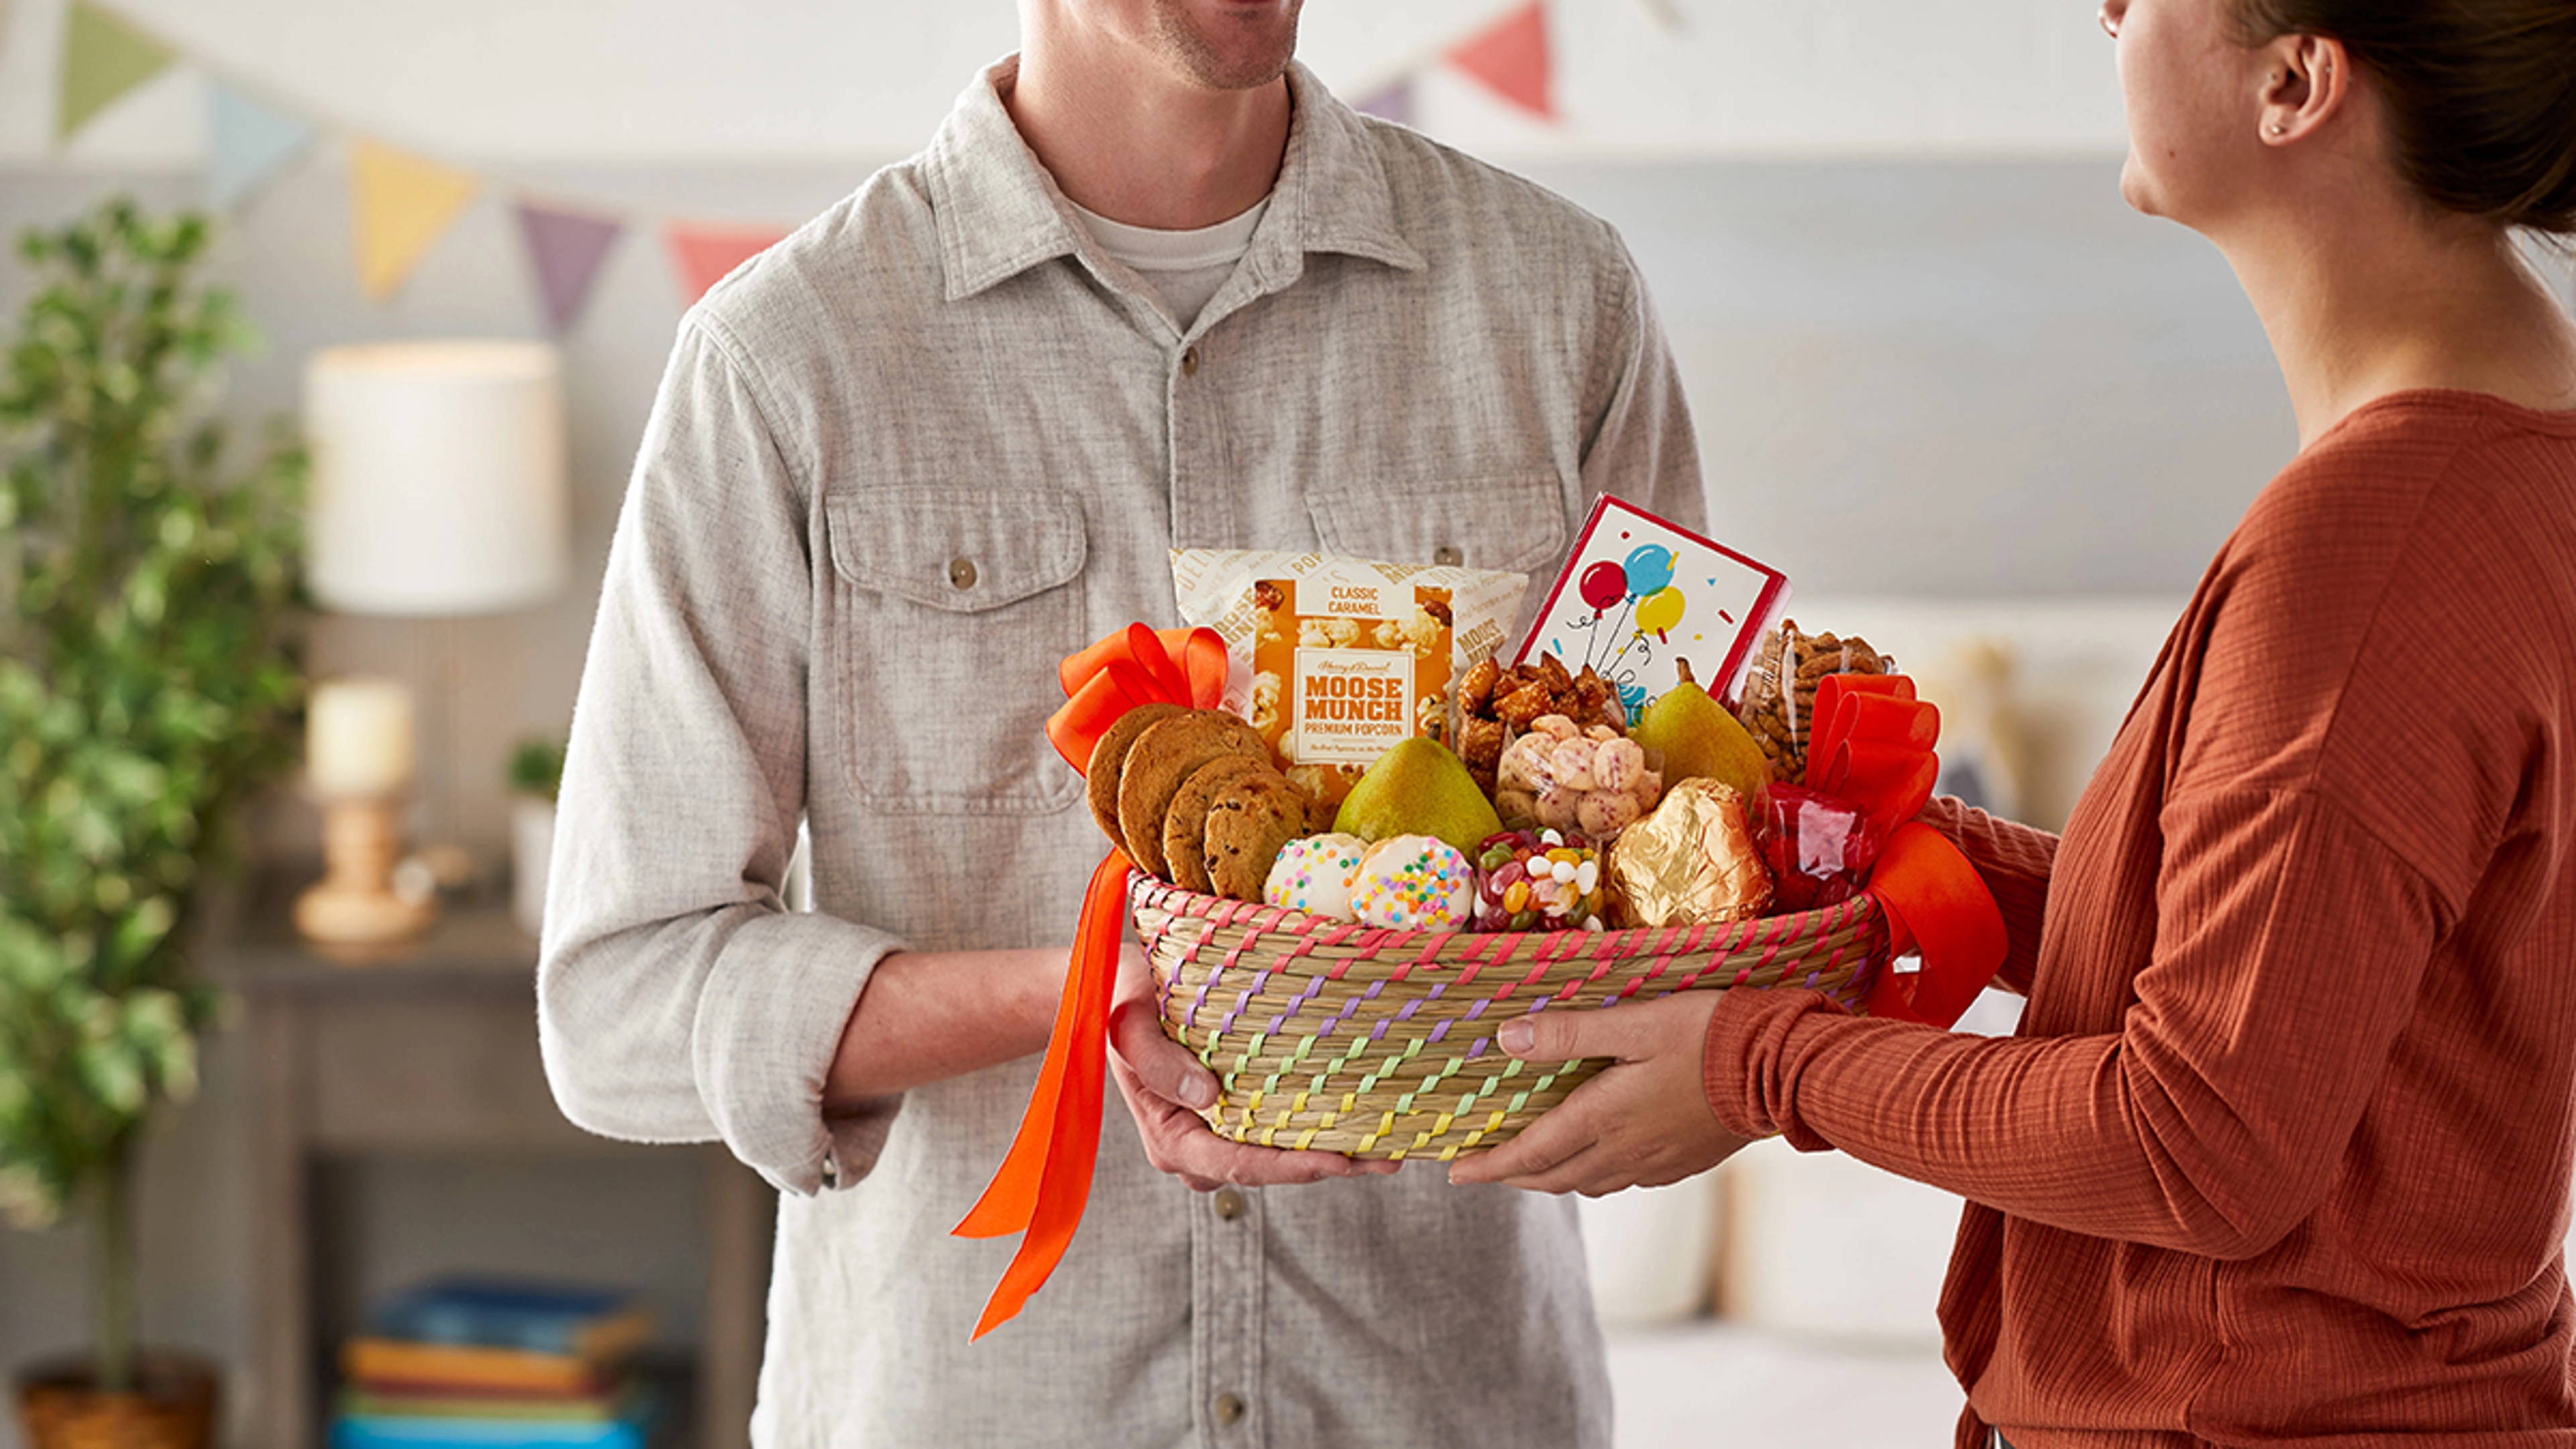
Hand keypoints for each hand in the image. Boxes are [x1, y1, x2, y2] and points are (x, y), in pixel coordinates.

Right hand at [1106, 942, 1399, 1191]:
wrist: (1115, 990)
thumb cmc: (1120, 1001)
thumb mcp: (1129, 1023)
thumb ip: (1156, 1060)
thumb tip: (1208, 1095)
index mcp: (1169, 1137)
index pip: (1237, 1164)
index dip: (1291, 1167)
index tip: (1340, 1162)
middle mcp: (1195, 1148)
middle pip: (1269, 1169)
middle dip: (1329, 1166)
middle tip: (1389, 1159)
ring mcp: (1216, 1135)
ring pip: (1279, 1156)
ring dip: (1332, 1152)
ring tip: (1390, 1146)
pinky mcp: (1233, 1115)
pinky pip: (1278, 1132)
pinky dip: (1316, 1129)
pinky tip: (1360, 1121)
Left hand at [1446, 992, 1755, 1194]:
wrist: (1783, 1071)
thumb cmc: (1709, 1037)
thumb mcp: (1634, 1022)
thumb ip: (1570, 1032)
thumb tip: (1507, 1040)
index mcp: (1604, 1119)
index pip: (1531, 1154)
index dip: (1490, 1165)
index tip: (1455, 1172)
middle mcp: (1625, 1152)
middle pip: (1554, 1177)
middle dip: (1513, 1176)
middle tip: (1484, 1171)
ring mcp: (1656, 1164)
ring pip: (1589, 1183)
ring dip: (1553, 1178)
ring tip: (1533, 1165)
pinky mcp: (1683, 1164)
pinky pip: (1625, 1180)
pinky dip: (1595, 1174)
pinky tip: (1599, 1159)